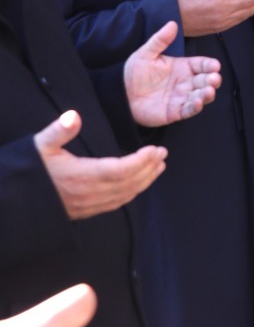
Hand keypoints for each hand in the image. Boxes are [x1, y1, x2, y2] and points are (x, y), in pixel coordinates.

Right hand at [35, 111, 166, 218]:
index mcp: (82, 176)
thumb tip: (74, 115)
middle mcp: (90, 194)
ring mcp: (90, 205)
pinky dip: (133, 192)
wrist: (16, 201)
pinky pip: (117, 203)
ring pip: (125, 195)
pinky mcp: (87, 211)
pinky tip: (139, 184)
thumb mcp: (40, 146)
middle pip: (128, 183)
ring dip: (145, 181)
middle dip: (149, 168)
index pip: (120, 170)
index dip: (141, 161)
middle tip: (163, 154)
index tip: (155, 150)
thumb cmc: (29, 170)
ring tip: (159, 167)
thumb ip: (59, 131)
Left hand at [124, 22, 221, 126]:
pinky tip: (197, 102)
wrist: (121, 94)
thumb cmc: (134, 74)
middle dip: (212, 79)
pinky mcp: (176, 111)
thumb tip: (173, 23)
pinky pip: (189, 110)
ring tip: (208, 90)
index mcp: (182, 67)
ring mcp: (182, 97)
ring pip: (201, 95)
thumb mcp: (146, 54)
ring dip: (207, 94)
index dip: (209, 65)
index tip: (215, 65)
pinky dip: (195, 107)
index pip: (201, 64)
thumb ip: (160, 40)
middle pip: (205, 80)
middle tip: (214, 78)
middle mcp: (185, 82)